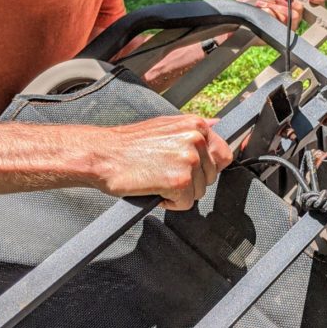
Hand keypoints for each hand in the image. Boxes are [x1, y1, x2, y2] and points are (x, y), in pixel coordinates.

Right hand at [96, 115, 232, 209]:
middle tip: (162, 172)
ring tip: (156, 179)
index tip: (187, 169)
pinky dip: (169, 203)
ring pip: (199, 192)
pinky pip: (185, 204)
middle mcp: (196, 139)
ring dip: (178, 193)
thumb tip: (217, 123)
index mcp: (195, 125)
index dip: (206, 168)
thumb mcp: (165, 126)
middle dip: (190, 181)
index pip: (223, 155)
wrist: (102, 155)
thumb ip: (192, 129)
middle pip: (210, 177)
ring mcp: (189, 160)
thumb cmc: (129, 144)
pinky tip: (153, 189)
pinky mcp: (180, 181)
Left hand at [235, 0, 324, 30]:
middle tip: (269, 1)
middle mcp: (290, 17)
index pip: (312, 4)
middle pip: (299, 9)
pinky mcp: (278, 34)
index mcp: (289, 5)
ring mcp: (285, 27)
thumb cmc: (248, 4)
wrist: (237, 15)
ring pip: (291, 15)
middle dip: (283, 2)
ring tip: (262, 7)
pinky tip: (263, 13)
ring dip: (274, 7)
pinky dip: (270, 12)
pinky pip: (281, 20)